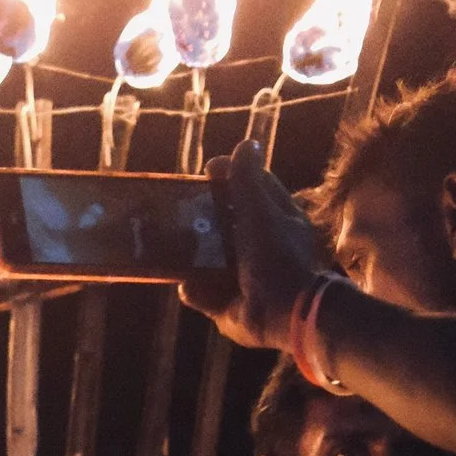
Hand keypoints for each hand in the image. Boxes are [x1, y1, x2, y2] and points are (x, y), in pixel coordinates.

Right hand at [180, 138, 326, 350]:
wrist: (284, 313)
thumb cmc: (276, 257)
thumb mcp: (260, 213)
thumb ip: (248, 181)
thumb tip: (246, 143)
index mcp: (276, 221)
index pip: (253, 190)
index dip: (231, 177)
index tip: (207, 169)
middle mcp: (258, 247)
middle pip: (224, 224)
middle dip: (201, 219)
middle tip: (178, 210)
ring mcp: (240, 277)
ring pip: (206, 259)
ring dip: (191, 256)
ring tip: (171, 246)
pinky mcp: (225, 304)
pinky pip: (200, 292)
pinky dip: (195, 290)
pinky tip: (189, 284)